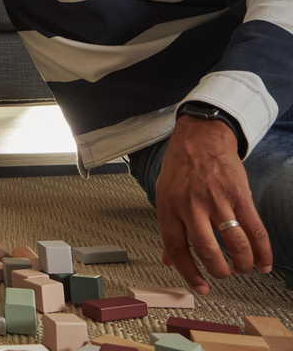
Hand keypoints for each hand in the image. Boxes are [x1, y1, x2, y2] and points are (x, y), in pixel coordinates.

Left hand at [155, 115, 272, 293]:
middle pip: (206, 250)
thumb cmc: (180, 169)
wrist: (201, 139)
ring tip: (242, 269)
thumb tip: (167, 261)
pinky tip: (263, 263)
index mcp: (168, 208)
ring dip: (241, 262)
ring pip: (233, 242)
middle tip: (224, 276)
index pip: (176, 248)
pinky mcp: (239, 195)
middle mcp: (191, 206)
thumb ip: (169, 230)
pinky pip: (254, 229)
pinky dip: (261, 250)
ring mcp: (216, 200)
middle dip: (219, 271)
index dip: (188, 273)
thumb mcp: (164, 196)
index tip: (200, 287)